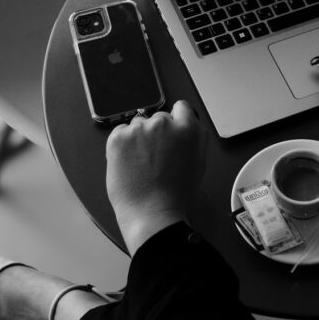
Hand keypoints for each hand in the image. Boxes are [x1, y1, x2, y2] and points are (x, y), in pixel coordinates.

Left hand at [105, 100, 207, 253]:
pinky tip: (129, 162)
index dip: (177, 121)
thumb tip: (189, 124)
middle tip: (156, 156)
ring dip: (139, 137)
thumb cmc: (177, 194)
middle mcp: (163, 124)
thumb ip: (196, 137)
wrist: (152, 212)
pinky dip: (123, 144)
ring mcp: (139, 129)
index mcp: (187, 128)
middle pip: (159, 118)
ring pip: (138, 125)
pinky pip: (120, 132)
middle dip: (157, 133)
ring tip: (141, 163)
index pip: (181, 108)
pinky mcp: (118, 137)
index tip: (171, 132)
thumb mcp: (199, 162)